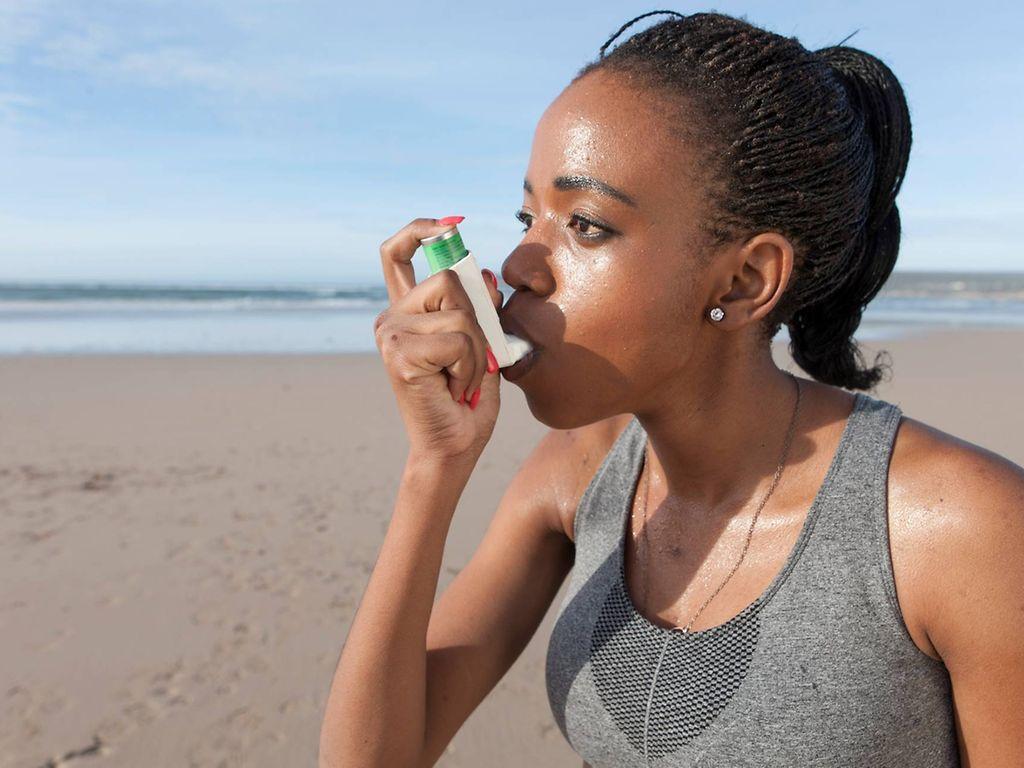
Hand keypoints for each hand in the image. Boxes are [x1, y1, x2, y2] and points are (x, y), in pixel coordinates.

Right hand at [374, 217, 503, 462]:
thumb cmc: (468, 401)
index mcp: (407, 313)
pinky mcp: (400, 354)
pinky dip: (471, 366)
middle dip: (478, 319)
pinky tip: (455, 389)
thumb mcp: (482, 344)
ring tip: (462, 379)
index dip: (421, 230)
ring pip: (459, 312)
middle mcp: (391, 318)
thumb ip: (481, 309)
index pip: (398, 253)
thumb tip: (485, 272)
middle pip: (449, 280)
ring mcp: (391, 335)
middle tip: (472, 359)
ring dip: (477, 350)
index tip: (450, 225)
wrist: (454, 448)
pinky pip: (458, 340)